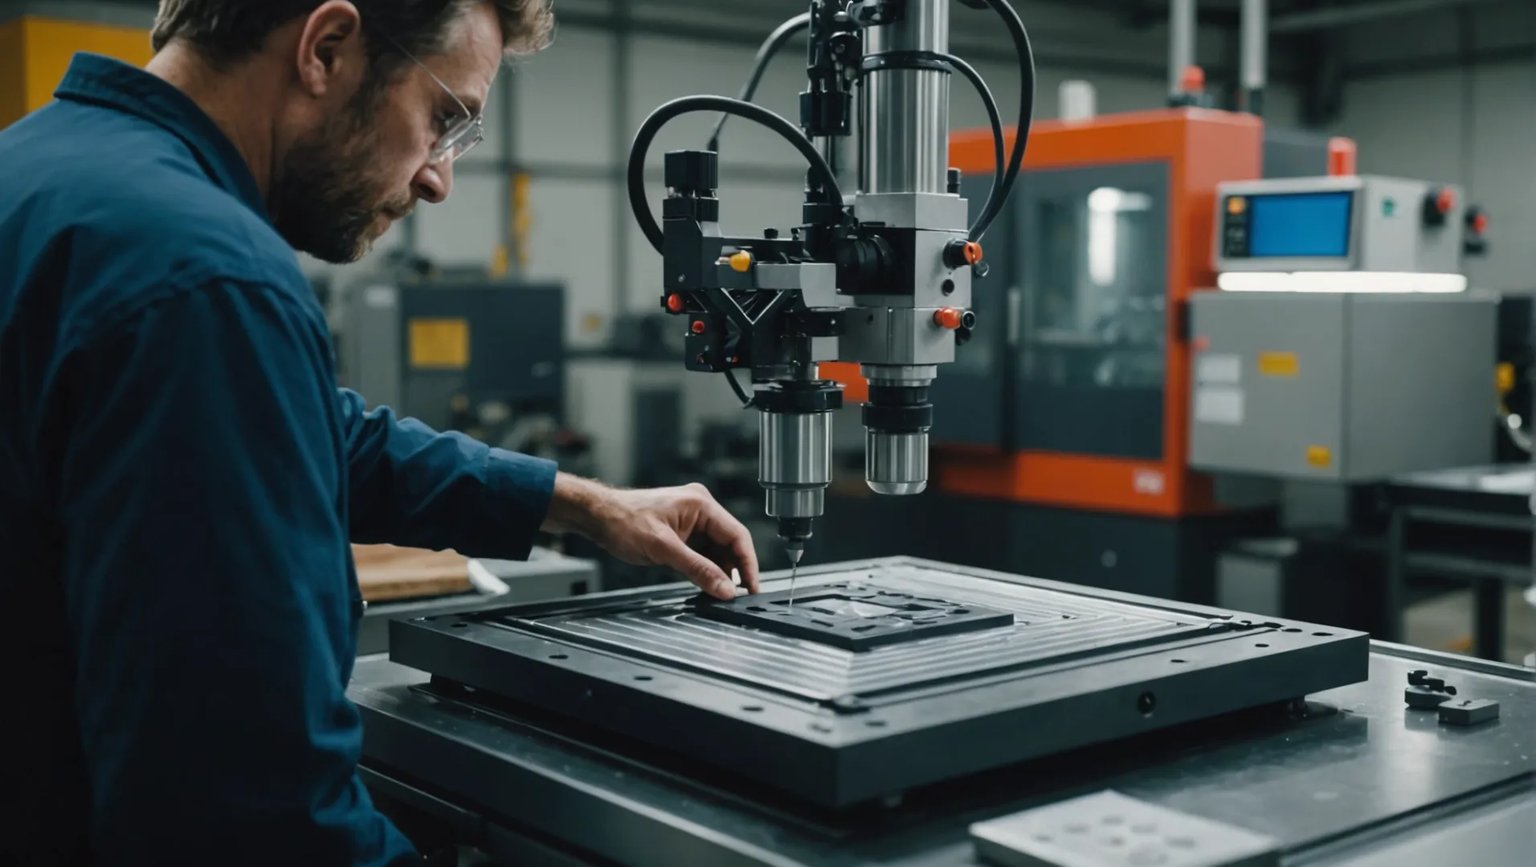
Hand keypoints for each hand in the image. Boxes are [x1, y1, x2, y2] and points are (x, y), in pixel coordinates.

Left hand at [543, 475, 759, 599]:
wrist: (597, 517)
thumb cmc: (623, 521)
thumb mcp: (664, 549)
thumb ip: (698, 570)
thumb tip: (725, 588)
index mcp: (701, 504)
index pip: (737, 535)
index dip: (748, 564)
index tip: (752, 587)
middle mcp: (700, 509)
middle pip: (730, 544)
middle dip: (734, 570)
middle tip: (738, 597)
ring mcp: (691, 520)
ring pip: (717, 550)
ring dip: (719, 572)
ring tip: (721, 595)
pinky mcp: (682, 532)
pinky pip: (703, 552)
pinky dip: (705, 569)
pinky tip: (706, 585)